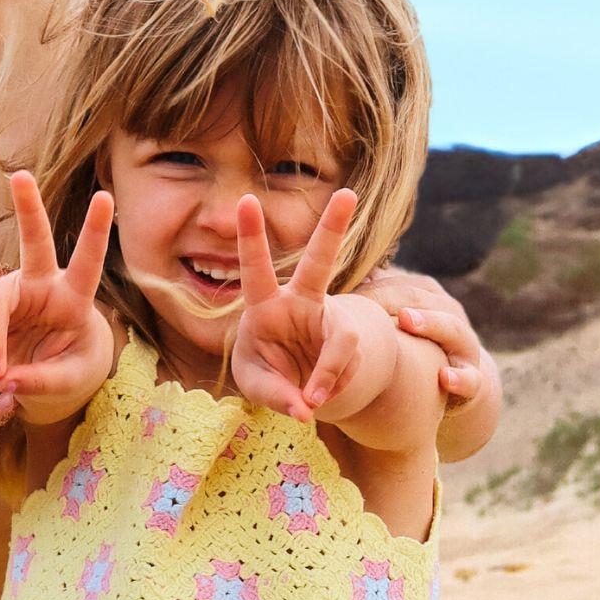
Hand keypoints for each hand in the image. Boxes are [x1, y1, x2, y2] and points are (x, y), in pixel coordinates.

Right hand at [0, 170, 115, 424]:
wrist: (43, 379)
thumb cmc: (69, 371)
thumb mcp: (70, 382)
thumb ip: (45, 381)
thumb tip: (7, 378)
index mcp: (74, 298)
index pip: (88, 263)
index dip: (95, 231)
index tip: (105, 197)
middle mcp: (42, 287)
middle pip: (34, 245)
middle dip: (29, 209)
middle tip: (20, 176)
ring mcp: (11, 297)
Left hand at [230, 188, 378, 422]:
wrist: (306, 385)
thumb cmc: (270, 374)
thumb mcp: (257, 385)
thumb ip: (273, 394)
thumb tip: (304, 406)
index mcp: (265, 305)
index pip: (256, 268)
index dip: (252, 237)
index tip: (247, 200)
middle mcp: (301, 303)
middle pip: (320, 263)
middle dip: (334, 229)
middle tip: (349, 193)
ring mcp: (331, 321)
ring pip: (344, 336)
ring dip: (327, 372)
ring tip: (312, 398)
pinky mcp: (351, 344)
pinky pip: (345, 367)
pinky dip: (330, 387)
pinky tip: (317, 397)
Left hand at [361, 267, 490, 411]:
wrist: (459, 382)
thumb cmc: (418, 347)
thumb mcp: (401, 322)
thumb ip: (381, 299)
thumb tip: (354, 277)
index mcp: (431, 299)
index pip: (401, 285)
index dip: (373, 289)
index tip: (345, 296)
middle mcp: (451, 316)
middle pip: (422, 300)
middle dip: (392, 298)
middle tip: (364, 300)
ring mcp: (465, 347)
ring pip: (452, 329)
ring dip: (430, 322)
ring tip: (405, 320)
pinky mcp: (473, 381)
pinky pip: (471, 380)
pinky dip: (460, 378)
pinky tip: (444, 378)